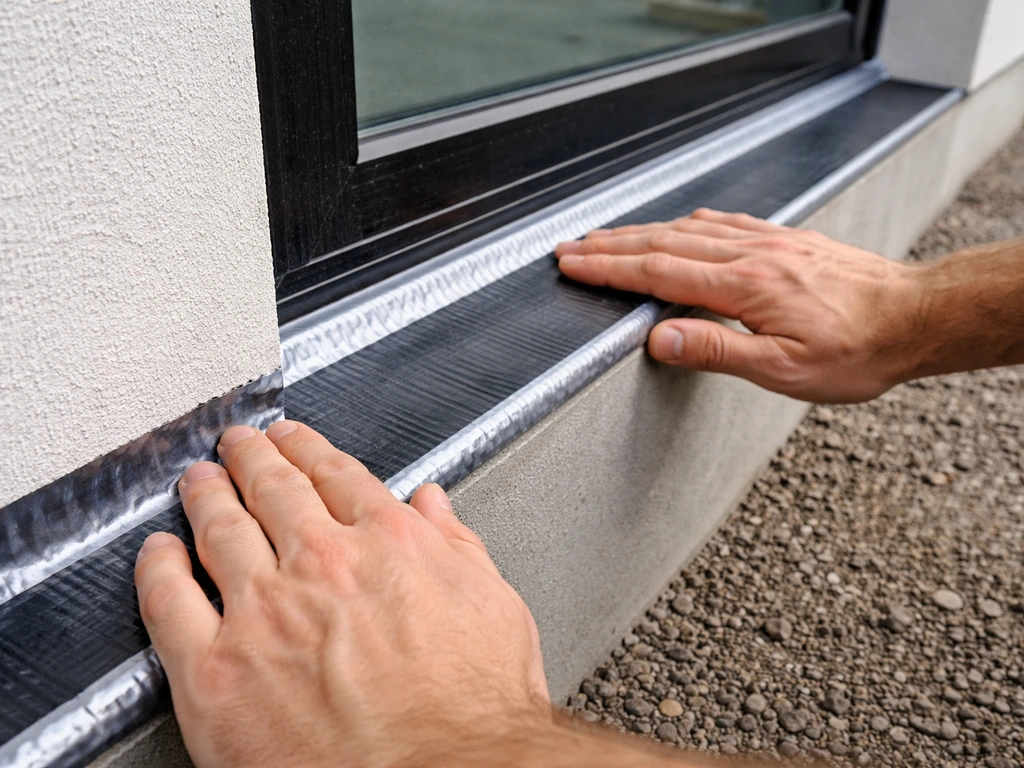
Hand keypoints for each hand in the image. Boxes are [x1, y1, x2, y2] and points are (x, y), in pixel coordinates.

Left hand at [135, 422, 549, 767]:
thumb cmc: (474, 710)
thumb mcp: (492, 607)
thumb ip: (456, 544)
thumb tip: (433, 504)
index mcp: (389, 543)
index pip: (337, 477)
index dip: (308, 450)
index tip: (293, 440)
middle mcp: (322, 564)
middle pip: (274, 489)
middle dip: (253, 458)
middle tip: (240, 444)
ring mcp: (265, 612)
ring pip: (220, 529)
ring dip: (206, 494)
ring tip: (199, 480)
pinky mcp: (217, 671)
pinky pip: (169, 600)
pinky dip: (158, 566)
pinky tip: (158, 552)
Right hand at [555, 208, 920, 402]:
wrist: (916, 316)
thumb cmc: (858, 350)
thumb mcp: (785, 369)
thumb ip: (718, 350)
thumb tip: (659, 339)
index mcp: (745, 287)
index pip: (658, 274)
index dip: (609, 268)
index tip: (572, 264)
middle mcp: (752, 254)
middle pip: (663, 243)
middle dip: (610, 245)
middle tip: (571, 247)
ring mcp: (769, 241)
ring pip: (688, 229)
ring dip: (640, 232)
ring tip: (607, 236)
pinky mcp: (785, 239)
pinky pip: (723, 221)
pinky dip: (686, 223)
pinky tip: (679, 224)